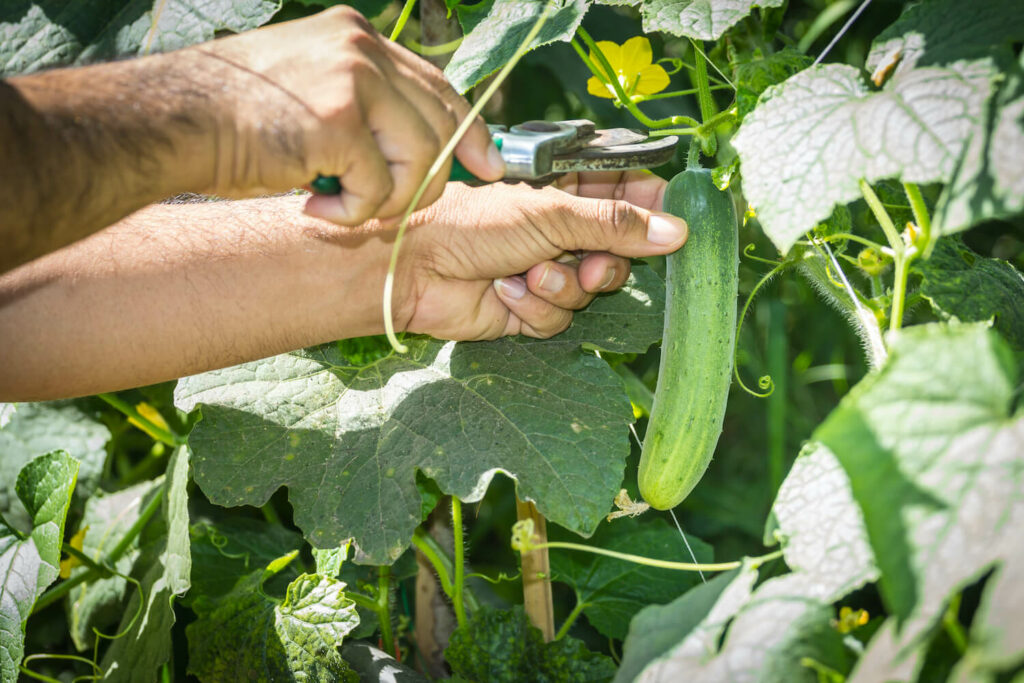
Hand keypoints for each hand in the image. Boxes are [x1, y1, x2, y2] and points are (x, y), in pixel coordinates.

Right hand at [193, 7, 502, 223]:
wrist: (172, 121)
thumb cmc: (233, 118)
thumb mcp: (308, 92)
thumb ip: (361, 105)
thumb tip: (412, 144)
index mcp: (356, 39)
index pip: (438, 86)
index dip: (469, 131)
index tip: (488, 167)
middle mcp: (362, 48)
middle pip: (439, 126)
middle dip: (425, 182)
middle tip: (386, 209)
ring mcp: (353, 79)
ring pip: (420, 159)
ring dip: (389, 202)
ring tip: (342, 207)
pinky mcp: (339, 120)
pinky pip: (380, 187)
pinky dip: (353, 213)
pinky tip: (315, 208)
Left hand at [394, 171, 687, 339]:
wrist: (415, 268)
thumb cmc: (475, 223)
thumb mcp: (552, 214)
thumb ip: (616, 223)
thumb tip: (677, 231)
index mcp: (567, 193)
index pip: (626, 195)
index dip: (649, 208)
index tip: (669, 220)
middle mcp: (560, 232)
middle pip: (619, 253)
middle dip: (605, 263)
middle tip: (589, 264)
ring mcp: (545, 270)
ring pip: (590, 292)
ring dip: (561, 287)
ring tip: (529, 274)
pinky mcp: (528, 309)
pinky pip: (558, 318)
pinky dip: (534, 308)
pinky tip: (505, 292)